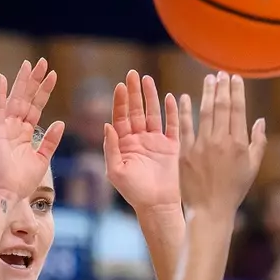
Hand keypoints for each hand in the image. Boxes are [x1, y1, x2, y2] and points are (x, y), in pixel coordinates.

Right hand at [0, 59, 65, 201]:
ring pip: (15, 99)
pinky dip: (0, 94)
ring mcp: (5, 128)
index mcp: (25, 133)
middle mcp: (14, 128)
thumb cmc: (23, 181)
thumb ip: (50, 141)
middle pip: (26, 98)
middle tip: (42, 62)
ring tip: (29, 64)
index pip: (36, 106)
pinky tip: (2, 79)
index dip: (44, 91)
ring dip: (21, 82)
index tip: (53, 75)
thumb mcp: (42, 158)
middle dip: (34, 80)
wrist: (9, 193)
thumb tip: (60, 123)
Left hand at [104, 70, 180, 213]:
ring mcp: (156, 141)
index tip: (120, 86)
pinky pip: (172, 124)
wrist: (156, 205)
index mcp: (124, 144)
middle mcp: (139, 139)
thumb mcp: (115, 171)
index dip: (120, 101)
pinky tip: (169, 97)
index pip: (120, 117)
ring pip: (152, 113)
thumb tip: (107, 125)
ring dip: (150, 97)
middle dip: (133, 93)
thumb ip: (111, 147)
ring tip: (147, 79)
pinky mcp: (171, 146)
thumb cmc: (133, 192)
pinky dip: (171, 111)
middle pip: (135, 111)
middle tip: (132, 74)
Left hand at [176, 72, 266, 219]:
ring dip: (207, 93)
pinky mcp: (186, 152)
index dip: (236, 91)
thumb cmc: (233, 190)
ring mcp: (202, 145)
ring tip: (208, 80)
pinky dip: (185, 110)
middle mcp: (221, 141)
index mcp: (238, 143)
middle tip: (221, 74)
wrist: (210, 209)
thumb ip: (258, 142)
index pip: (238, 110)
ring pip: (205, 112)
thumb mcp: (252, 168)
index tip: (234, 78)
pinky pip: (185, 126)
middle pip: (221, 106)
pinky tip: (185, 97)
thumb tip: (260, 120)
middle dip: (222, 87)